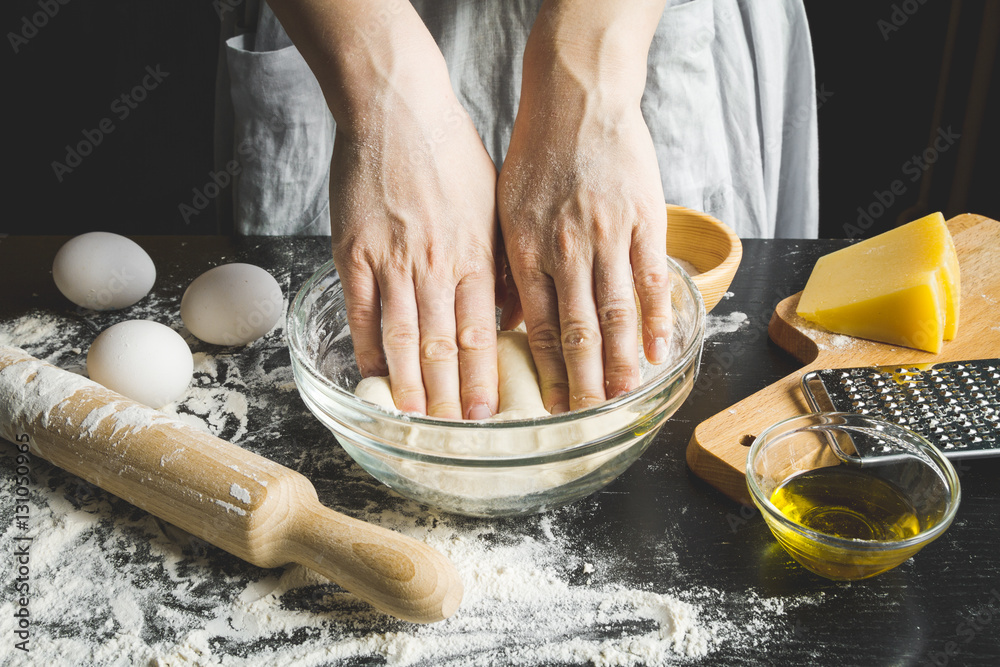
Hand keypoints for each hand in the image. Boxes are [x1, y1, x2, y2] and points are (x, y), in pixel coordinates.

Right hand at [330, 75, 500, 419]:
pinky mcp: (353, 252)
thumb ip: (498, 263)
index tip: (488, 417)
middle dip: (451, 399)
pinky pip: (362, 313)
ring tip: (416, 423)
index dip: (484, 381)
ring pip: (402, 338)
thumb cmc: (451, 154)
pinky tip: (373, 377)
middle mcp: (437, 265)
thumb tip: (508, 314)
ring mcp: (392, 260)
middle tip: (454, 439)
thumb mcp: (494, 206)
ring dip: (410, 386)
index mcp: (476, 255)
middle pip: (444, 347)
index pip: (483, 334)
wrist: (397, 108)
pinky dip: (366, 350)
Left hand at [497, 1, 670, 412]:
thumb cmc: (537, 154)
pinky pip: (649, 278)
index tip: (552, 407)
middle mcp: (565, 249)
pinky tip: (657, 350)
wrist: (577, 97)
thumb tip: (506, 317)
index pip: (536, 326)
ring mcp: (607, 235)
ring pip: (615, 311)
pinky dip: (654, 318)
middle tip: (588, 421)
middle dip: (583, 382)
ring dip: (621, 361)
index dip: (547, 372)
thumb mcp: (505, 208)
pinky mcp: (642, 219)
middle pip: (577, 329)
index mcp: (527, 249)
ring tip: (624, 399)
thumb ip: (509, 264)